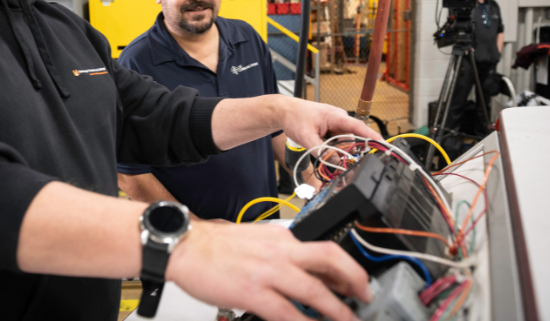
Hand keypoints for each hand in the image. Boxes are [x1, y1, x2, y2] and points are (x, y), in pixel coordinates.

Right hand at [167, 221, 370, 320]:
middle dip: (354, 280)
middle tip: (365, 297)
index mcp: (281, 237)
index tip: (356, 281)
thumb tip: (304, 270)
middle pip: (330, 259)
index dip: (346, 267)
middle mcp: (280, 250)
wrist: (184, 245)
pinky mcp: (252, 292)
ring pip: (314, 291)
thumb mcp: (256, 239)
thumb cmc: (214, 245)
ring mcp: (267, 271)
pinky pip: (286, 314)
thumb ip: (281, 252)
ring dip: (337, 311)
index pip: (324, 248)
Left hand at [278, 99, 382, 150]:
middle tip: (327, 151)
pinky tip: (318, 141)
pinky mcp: (333, 127)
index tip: (383, 145)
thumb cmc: (295, 118)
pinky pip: (337, 141)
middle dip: (343, 150)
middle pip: (351, 140)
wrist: (285, 111)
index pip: (358, 127)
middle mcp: (340, 118)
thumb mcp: (306, 137)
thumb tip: (336, 162)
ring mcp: (337, 123)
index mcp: (336, 116)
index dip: (372, 137)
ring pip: (343, 142)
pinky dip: (330, 145)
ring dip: (334, 148)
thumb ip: (322, 152)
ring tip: (316, 141)